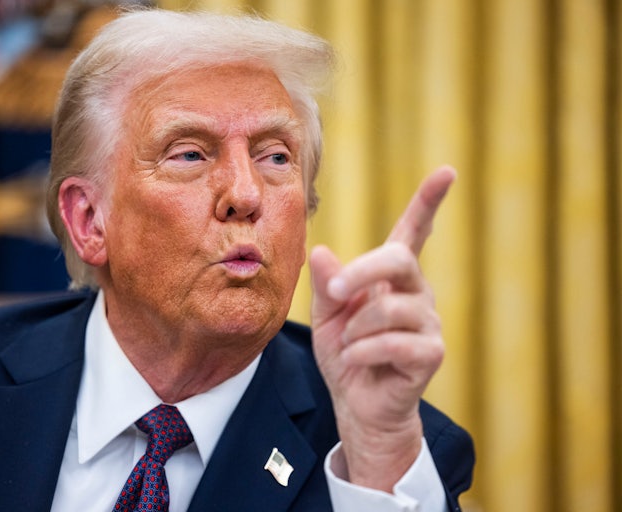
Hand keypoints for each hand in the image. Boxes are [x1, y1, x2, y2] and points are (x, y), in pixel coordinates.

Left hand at [310, 166, 455, 490]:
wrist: (356, 404)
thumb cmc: (345, 353)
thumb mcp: (327, 315)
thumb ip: (328, 284)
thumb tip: (321, 250)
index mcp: (392, 276)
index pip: (413, 232)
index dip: (428, 202)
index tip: (447, 171)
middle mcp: (416, 292)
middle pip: (397, 260)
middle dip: (360, 272)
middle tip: (335, 290)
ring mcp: (428, 322)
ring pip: (387, 309)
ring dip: (354, 331)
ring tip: (350, 348)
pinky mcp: (432, 353)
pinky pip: (392, 343)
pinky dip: (362, 354)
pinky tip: (357, 362)